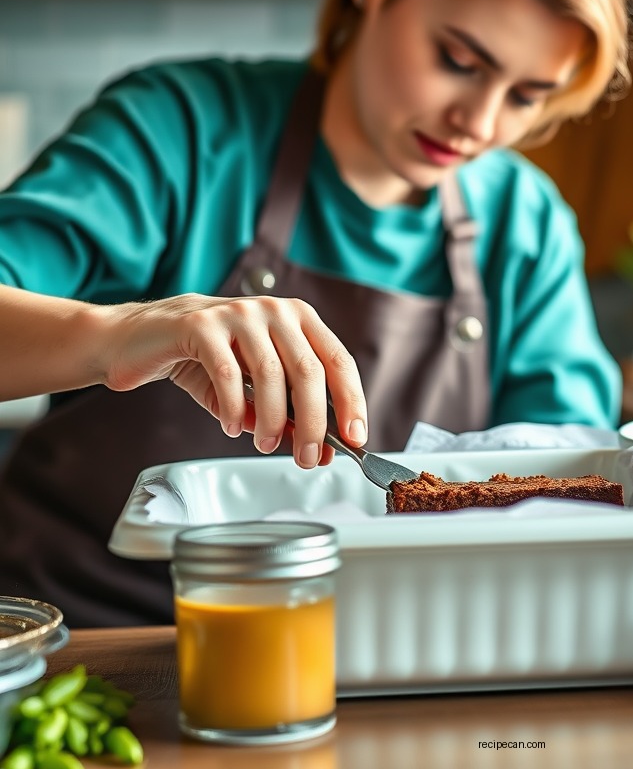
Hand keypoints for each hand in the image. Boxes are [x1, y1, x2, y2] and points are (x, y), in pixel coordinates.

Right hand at [100, 293, 366, 468]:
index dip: (351, 401)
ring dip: (273, 420)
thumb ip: (287, 413)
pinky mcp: (201, 324)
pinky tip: (233, 427)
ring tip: (267, 445)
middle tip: (309, 457)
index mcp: (298, 319)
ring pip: (272, 375)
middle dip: (314, 423)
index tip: (355, 437)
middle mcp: (274, 310)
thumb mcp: (254, 388)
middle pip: (309, 372)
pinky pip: (228, 374)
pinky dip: (234, 408)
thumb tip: (320, 449)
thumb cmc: (206, 359)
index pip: (338, 361)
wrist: (141, 339)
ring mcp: (239, 313)